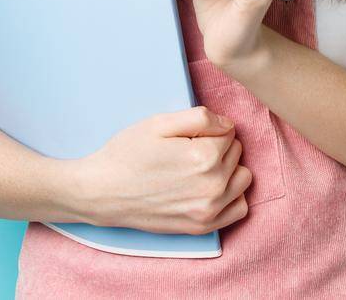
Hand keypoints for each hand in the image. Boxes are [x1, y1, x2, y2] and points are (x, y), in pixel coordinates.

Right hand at [76, 106, 252, 233]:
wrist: (102, 192)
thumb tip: (228, 125)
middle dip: (218, 147)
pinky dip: (231, 195)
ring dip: (228, 169)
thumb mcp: (159, 123)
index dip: (209, 129)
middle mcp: (212, 186)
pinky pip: (239, 208)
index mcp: (204, 156)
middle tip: (188, 150)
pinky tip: (210, 188)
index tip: (188, 135)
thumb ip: (200, 117)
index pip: (229, 131)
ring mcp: (209, 210)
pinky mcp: (202, 227)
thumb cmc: (128, 153)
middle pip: (236, 153)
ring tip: (200, 168)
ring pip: (243, 178)